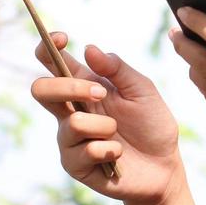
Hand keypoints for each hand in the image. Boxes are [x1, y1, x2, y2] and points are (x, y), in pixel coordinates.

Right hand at [31, 32, 183, 204]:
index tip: (62, 37)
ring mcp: (69, 138)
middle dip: (69, 88)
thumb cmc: (152, 125)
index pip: (54, 63)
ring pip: (72, 124)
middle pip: (41, 89)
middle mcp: (70, 111)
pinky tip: (118, 154)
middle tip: (101, 93)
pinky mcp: (74, 164)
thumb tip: (89, 49)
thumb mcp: (142, 91)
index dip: (48, 46)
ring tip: (119, 133)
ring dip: (105, 126)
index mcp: (84, 87)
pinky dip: (111, 149)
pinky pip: (85, 151)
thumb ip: (118, 70)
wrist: (164, 167)